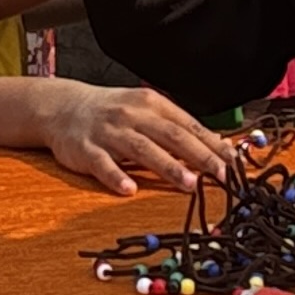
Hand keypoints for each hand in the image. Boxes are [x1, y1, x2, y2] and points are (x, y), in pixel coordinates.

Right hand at [36, 82, 232, 197]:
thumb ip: (175, 127)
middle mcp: (132, 115)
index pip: (187, 124)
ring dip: (167, 167)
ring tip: (188, 183)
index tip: (232, 161)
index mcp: (150, 104)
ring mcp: (108, 132)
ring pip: (142, 149)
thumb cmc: (112, 112)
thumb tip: (214, 146)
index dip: (210, 143)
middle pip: (170, 135)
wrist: (63, 106)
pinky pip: (103, 164)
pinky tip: (129, 189)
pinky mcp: (86, 150)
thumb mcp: (145, 110)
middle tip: (219, 174)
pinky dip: (116, 176)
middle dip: (198, 155)